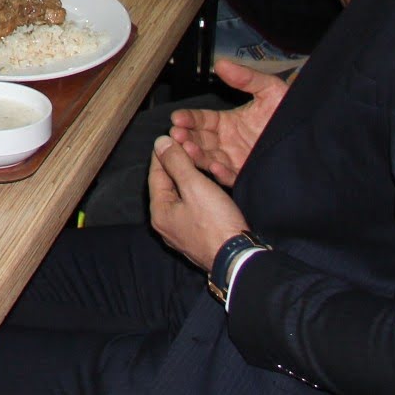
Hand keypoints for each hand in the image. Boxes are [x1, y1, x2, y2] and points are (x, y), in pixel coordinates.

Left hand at [148, 136, 249, 271]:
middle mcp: (165, 223)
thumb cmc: (216, 223)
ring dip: (186, 178)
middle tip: (186, 145)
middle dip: (174, 164)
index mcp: (159, 211)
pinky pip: (191, 208)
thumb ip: (177, 163)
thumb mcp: (195, 187)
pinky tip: (206, 186)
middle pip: (166, 185)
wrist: (239, 259)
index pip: (156, 173)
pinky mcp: (197, 237)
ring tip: (196, 160)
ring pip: (180, 197)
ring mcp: (181, 232)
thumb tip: (161, 142)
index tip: (172, 135)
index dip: (164, 152)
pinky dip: (195, 193)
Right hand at [168, 60, 287, 186]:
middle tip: (176, 135)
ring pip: (208, 159)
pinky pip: (229, 177)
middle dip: (185, 138)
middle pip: (199, 140)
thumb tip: (221, 64)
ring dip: (196, 155)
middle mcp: (228, 142)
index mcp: (229, 122)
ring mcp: (236, 160)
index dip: (188, 119)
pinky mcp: (247, 175)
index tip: (178, 118)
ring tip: (188, 149)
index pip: (202, 120)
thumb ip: (246, 77)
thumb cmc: (290, 113)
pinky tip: (214, 166)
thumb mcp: (270, 90)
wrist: (314, 138)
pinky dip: (220, 173)